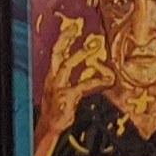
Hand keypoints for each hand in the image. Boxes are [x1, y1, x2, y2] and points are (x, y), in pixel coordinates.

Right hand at [32, 16, 109, 155]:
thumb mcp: (62, 92)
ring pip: (67, 65)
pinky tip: (106, 79)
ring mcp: (58, 87)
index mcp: (51, 76)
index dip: (63, 38)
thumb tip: (88, 69)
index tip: (72, 27)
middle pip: (57, 53)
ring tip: (92, 46)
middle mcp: (52, 79)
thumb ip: (73, 79)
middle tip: (76, 28)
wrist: (49, 128)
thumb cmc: (57, 111)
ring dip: (79, 54)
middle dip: (65, 39)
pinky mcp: (67, 97)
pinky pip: (82, 85)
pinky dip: (95, 80)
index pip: (56, 53)